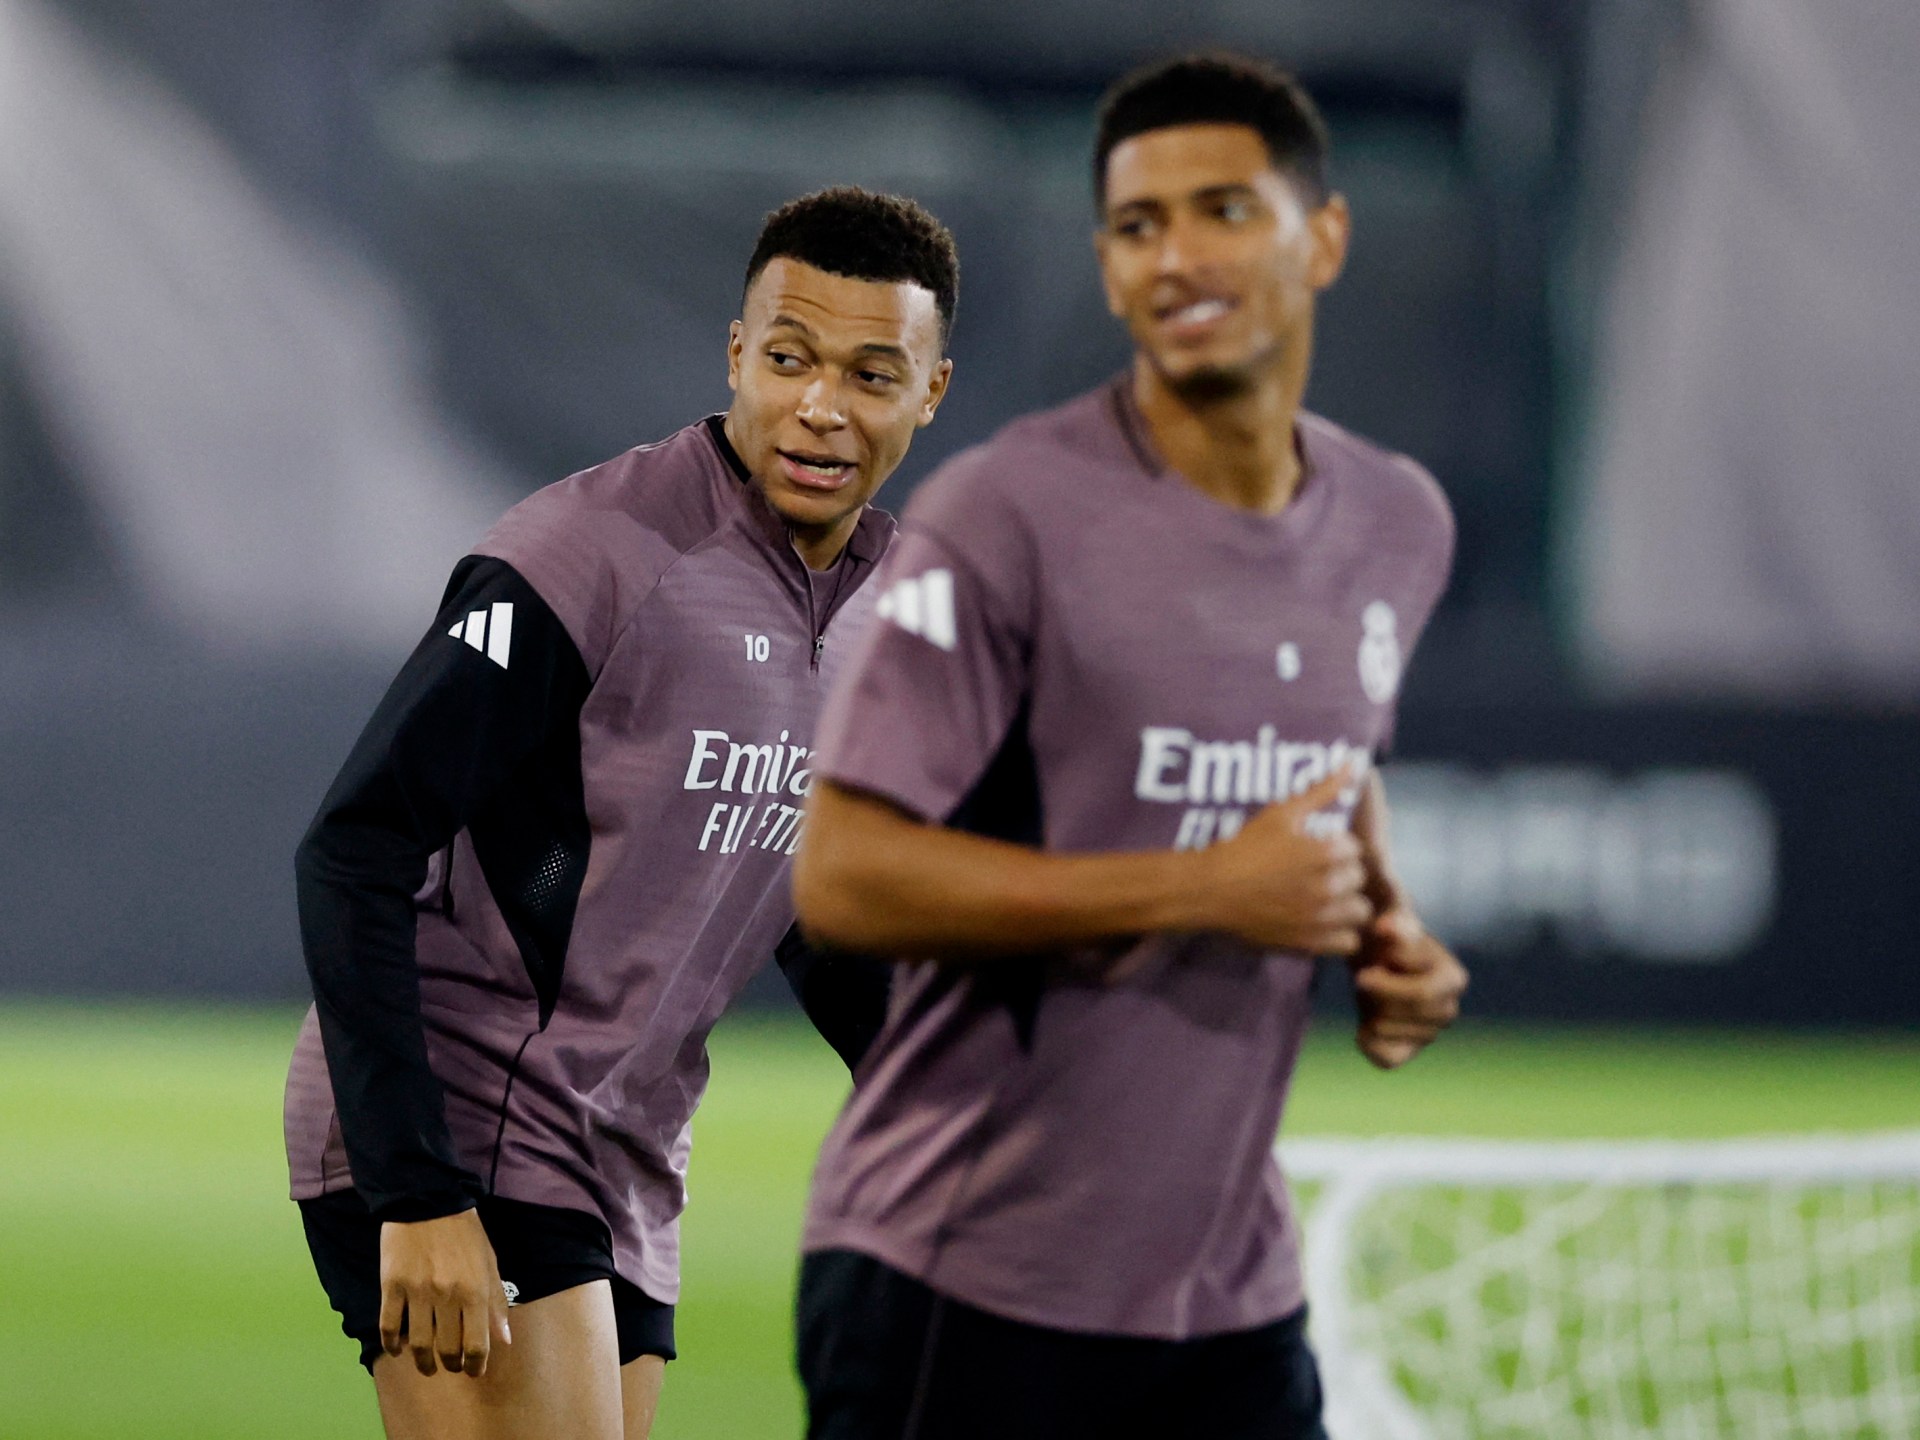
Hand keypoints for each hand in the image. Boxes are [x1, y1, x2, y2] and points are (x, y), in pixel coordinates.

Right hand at [378, 1208, 512, 1376]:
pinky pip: (388, 1325)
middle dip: (450, 1365)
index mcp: (475, 1290)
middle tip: (449, 1366)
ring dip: (422, 1362)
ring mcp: (417, 1292)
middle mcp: (447, 1295)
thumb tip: (503, 1340)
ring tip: (425, 1366)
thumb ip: (496, 1303)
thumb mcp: (489, 1263)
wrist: (428, 1200)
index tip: (473, 1371)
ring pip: (417, 1343)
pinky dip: (392, 1344)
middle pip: (446, 1348)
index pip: (477, 1344)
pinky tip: (397, 1349)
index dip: (475, 1365)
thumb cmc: (465, 1233)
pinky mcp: (391, 1285)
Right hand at [1196, 768, 1371, 953]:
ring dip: (1346, 904)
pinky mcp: (1310, 943)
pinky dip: (1340, 933)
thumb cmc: (1243, 847)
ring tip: (1325, 898)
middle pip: (1358, 879)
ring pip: (1359, 911)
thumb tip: (1354, 763)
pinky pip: (1347, 941)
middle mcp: (1329, 886)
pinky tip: (1321, 921)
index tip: (1315, 850)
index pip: (1355, 849)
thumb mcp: (1281, 812)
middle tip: (1316, 872)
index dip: (1336, 847)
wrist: (1210, 890)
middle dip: (1342, 874)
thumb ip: (1322, 790)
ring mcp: (1321, 918)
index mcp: (1326, 851)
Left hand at [1349, 909, 1466, 1068]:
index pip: (1419, 994)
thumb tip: (1388, 926)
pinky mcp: (1409, 1049)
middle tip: (1361, 978)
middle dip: (1375, 995)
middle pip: (1400, 1015)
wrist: (1372, 954)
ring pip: (1386, 1032)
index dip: (1385, 979)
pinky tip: (1365, 1020)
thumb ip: (1394, 918)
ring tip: (1369, 991)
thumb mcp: (1389, 918)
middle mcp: (1449, 1009)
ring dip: (1368, 1010)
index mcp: (1454, 979)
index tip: (1369, 965)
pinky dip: (1368, 1041)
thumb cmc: (1383, 933)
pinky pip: (1385, 1058)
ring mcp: (1431, 1033)